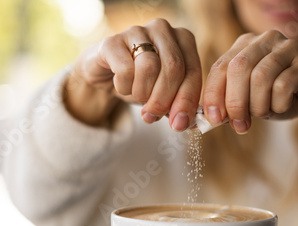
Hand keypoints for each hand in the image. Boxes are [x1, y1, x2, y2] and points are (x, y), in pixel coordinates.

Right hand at [65, 19, 201, 130]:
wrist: (104, 74)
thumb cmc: (140, 83)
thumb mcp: (164, 96)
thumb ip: (177, 106)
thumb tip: (183, 122)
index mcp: (184, 40)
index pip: (193, 71)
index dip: (187, 101)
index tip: (179, 124)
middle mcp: (163, 29)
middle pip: (173, 68)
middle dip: (164, 100)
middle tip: (153, 116)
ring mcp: (137, 31)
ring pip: (149, 67)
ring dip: (142, 93)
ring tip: (137, 96)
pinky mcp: (112, 40)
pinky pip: (125, 70)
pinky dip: (124, 87)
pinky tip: (122, 86)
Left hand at [202, 30, 297, 133]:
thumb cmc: (280, 98)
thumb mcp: (249, 102)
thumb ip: (228, 105)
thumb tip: (203, 119)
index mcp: (245, 45)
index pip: (220, 67)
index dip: (213, 95)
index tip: (213, 120)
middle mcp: (265, 39)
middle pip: (238, 68)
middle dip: (235, 102)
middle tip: (240, 124)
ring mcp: (288, 47)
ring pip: (261, 77)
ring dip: (258, 105)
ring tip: (265, 113)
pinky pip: (284, 85)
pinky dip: (278, 104)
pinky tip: (282, 106)